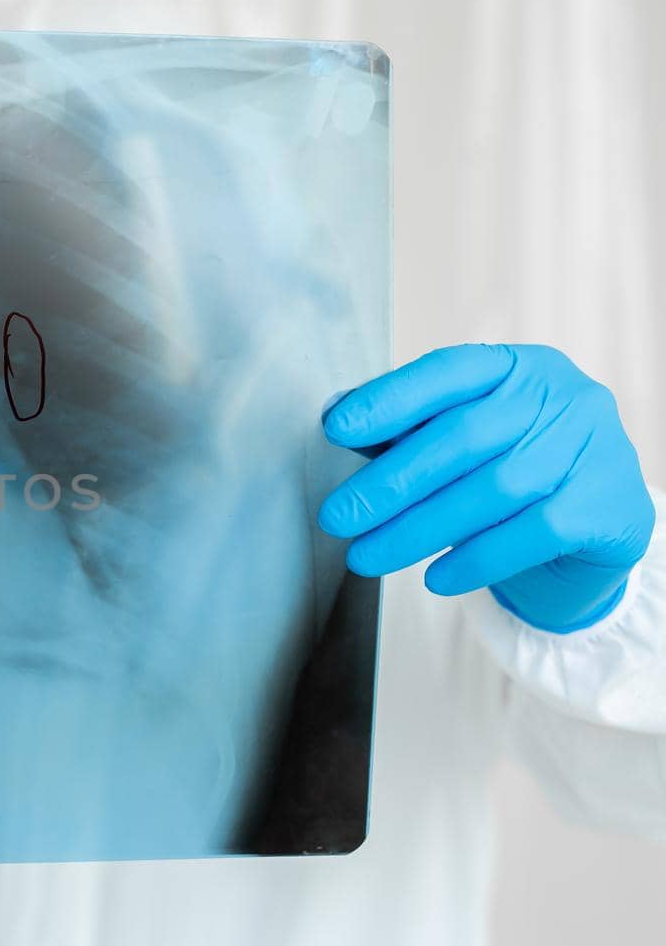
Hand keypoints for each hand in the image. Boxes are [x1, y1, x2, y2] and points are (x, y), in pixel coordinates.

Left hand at [318, 344, 654, 632]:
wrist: (590, 532)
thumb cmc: (507, 473)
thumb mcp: (459, 442)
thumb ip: (403, 427)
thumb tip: (336, 412)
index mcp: (518, 366)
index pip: (448, 371)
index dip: (391, 399)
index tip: (336, 429)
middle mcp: (563, 397)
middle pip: (464, 436)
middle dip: (391, 482)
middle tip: (337, 517)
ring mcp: (595, 448)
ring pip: (494, 489)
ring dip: (419, 529)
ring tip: (366, 558)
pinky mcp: (610, 506)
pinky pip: (533, 533)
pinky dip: (477, 558)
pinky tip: (434, 579)